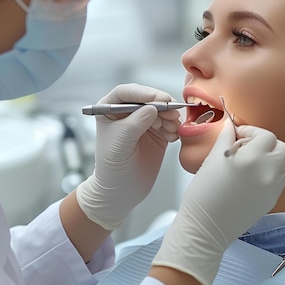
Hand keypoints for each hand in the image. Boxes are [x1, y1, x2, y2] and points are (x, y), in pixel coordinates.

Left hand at [76, 83, 180, 230]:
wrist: (121, 191)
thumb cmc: (112, 167)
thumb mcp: (120, 143)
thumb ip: (135, 123)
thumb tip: (153, 107)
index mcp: (110, 109)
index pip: (125, 93)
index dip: (142, 93)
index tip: (156, 99)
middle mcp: (127, 112)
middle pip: (147, 98)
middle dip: (161, 104)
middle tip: (172, 112)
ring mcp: (143, 122)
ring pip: (161, 110)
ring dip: (170, 116)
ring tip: (173, 129)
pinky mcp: (157, 133)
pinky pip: (169, 123)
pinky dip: (174, 127)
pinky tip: (173, 137)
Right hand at [152, 118, 284, 284]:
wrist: (205, 228)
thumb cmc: (203, 195)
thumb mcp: (212, 160)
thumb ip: (226, 139)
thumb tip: (231, 125)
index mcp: (251, 159)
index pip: (265, 135)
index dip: (251, 133)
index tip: (238, 137)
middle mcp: (267, 172)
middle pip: (281, 147)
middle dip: (266, 144)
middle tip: (246, 148)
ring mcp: (273, 188)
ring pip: (284, 164)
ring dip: (271, 158)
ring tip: (250, 164)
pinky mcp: (272, 200)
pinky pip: (280, 179)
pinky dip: (271, 173)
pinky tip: (252, 178)